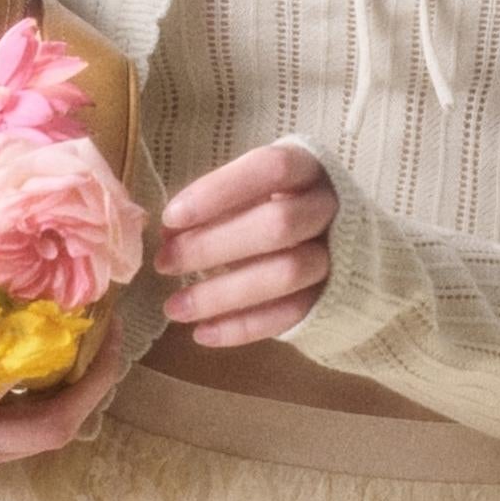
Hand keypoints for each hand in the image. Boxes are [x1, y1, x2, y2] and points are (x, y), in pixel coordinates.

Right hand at [0, 218, 130, 479]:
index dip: (31, 360)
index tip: (65, 315)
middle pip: (42, 431)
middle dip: (90, 388)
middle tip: (112, 332)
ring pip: (45, 440)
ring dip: (84, 397)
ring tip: (105, 341)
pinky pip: (31, 440)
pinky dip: (61, 405)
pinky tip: (72, 362)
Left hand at [153, 140, 336, 345]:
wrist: (332, 239)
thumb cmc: (274, 203)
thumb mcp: (252, 190)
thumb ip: (217, 204)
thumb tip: (169, 232)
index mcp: (308, 168)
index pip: (271, 169)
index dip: (220, 192)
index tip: (171, 217)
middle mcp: (329, 208)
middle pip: (278, 225)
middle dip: (213, 246)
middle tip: (164, 262)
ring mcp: (335, 255)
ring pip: (286, 274)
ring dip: (223, 294)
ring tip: (175, 307)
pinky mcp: (330, 297)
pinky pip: (290, 315)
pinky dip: (243, 327)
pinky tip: (203, 332)